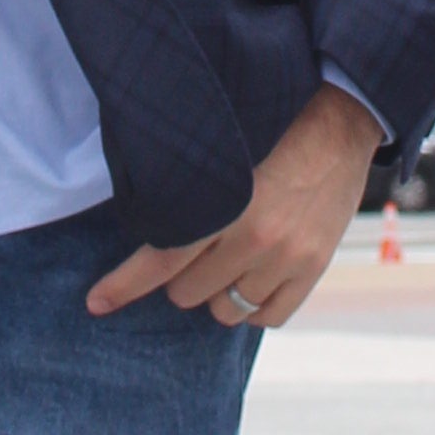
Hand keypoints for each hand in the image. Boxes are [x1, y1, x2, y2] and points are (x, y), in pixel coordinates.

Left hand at [87, 83, 385, 332]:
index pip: (161, 259)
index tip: (96, 303)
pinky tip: (253, 277)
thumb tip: (144, 221)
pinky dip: (254, 305)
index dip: (124, 285)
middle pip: (187, 293)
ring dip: (217, 292)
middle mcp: (255, 237)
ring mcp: (287, 258)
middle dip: (181, 277)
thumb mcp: (220, 148)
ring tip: (226, 260)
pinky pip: (268, 317)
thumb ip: (186, 188)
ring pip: (226, 311)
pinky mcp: (314, 268)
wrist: (339, 118)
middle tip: (193, 249)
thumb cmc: (271, 127)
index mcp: (224, 202)